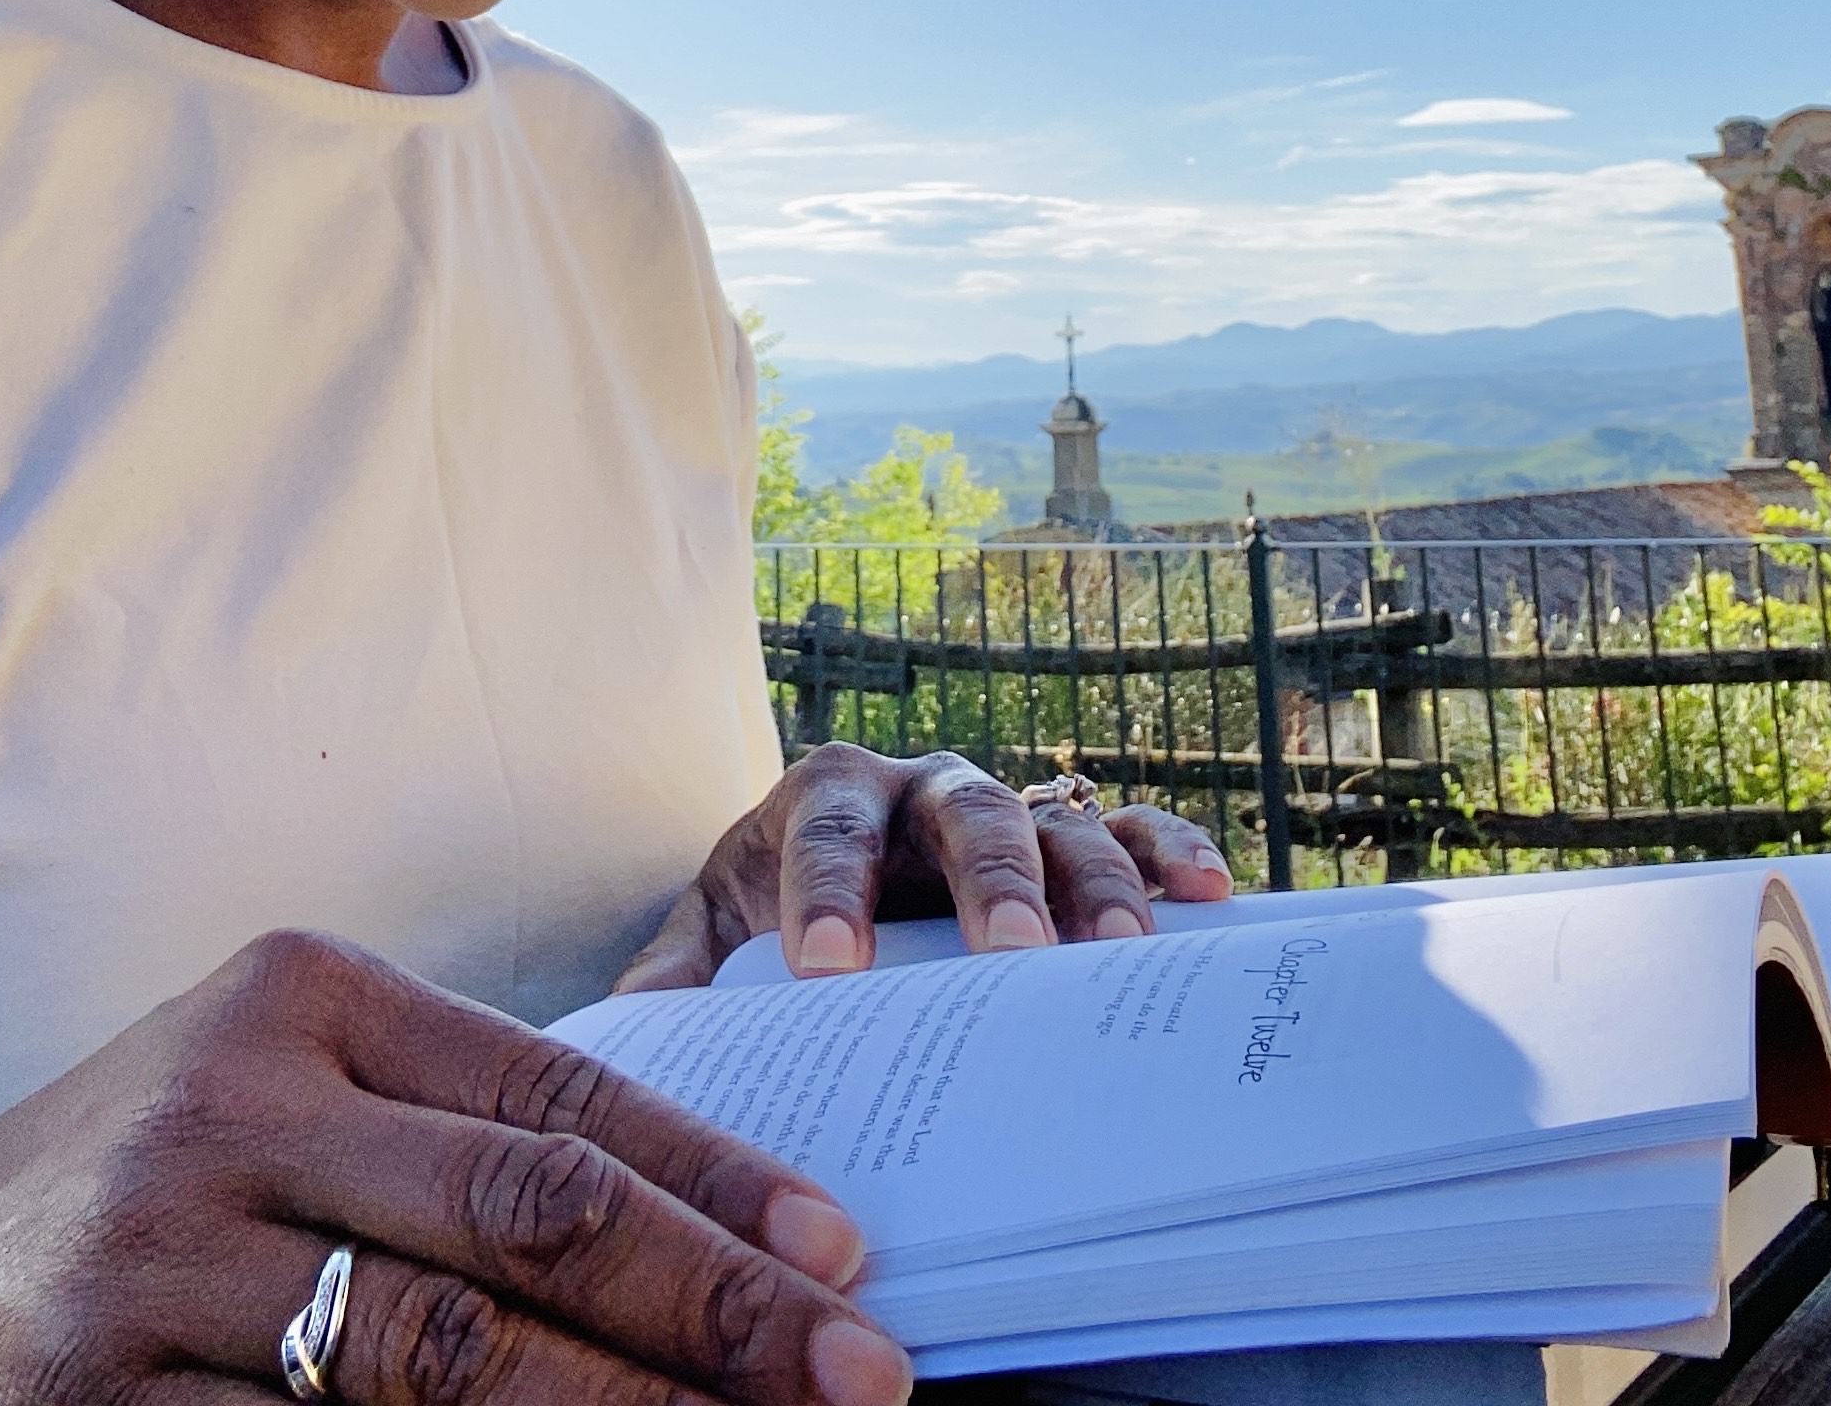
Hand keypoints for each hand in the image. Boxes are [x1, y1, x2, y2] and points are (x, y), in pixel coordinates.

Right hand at [0, 928, 909, 1405]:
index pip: (557, 1089)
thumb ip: (450, 1123)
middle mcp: (236, 1111)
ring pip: (445, 1366)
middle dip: (713, 1305)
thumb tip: (697, 1213)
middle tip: (859, 1372)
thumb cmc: (145, 1177)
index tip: (842, 1251)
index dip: (714, 1178)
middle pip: (526, 1217)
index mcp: (303, 999)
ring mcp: (160, 1269)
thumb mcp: (282, 1089)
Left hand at [614, 745, 1233, 989]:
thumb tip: (623, 1037)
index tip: (826, 970)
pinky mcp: (1069, 839)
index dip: (825, 893)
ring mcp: (1005, 812)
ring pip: (1057, 826)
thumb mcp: (707, 936)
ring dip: (1092, 883)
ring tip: (1119, 954)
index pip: (822, 832)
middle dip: (988, 884)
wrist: (834, 874)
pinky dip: (1169, 851)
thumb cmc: (767, 918)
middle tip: (1009, 959)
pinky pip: (1129, 830)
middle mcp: (923, 793)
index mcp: (824, 801)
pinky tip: (1206, 895)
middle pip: (965, 816)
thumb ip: (669, 980)